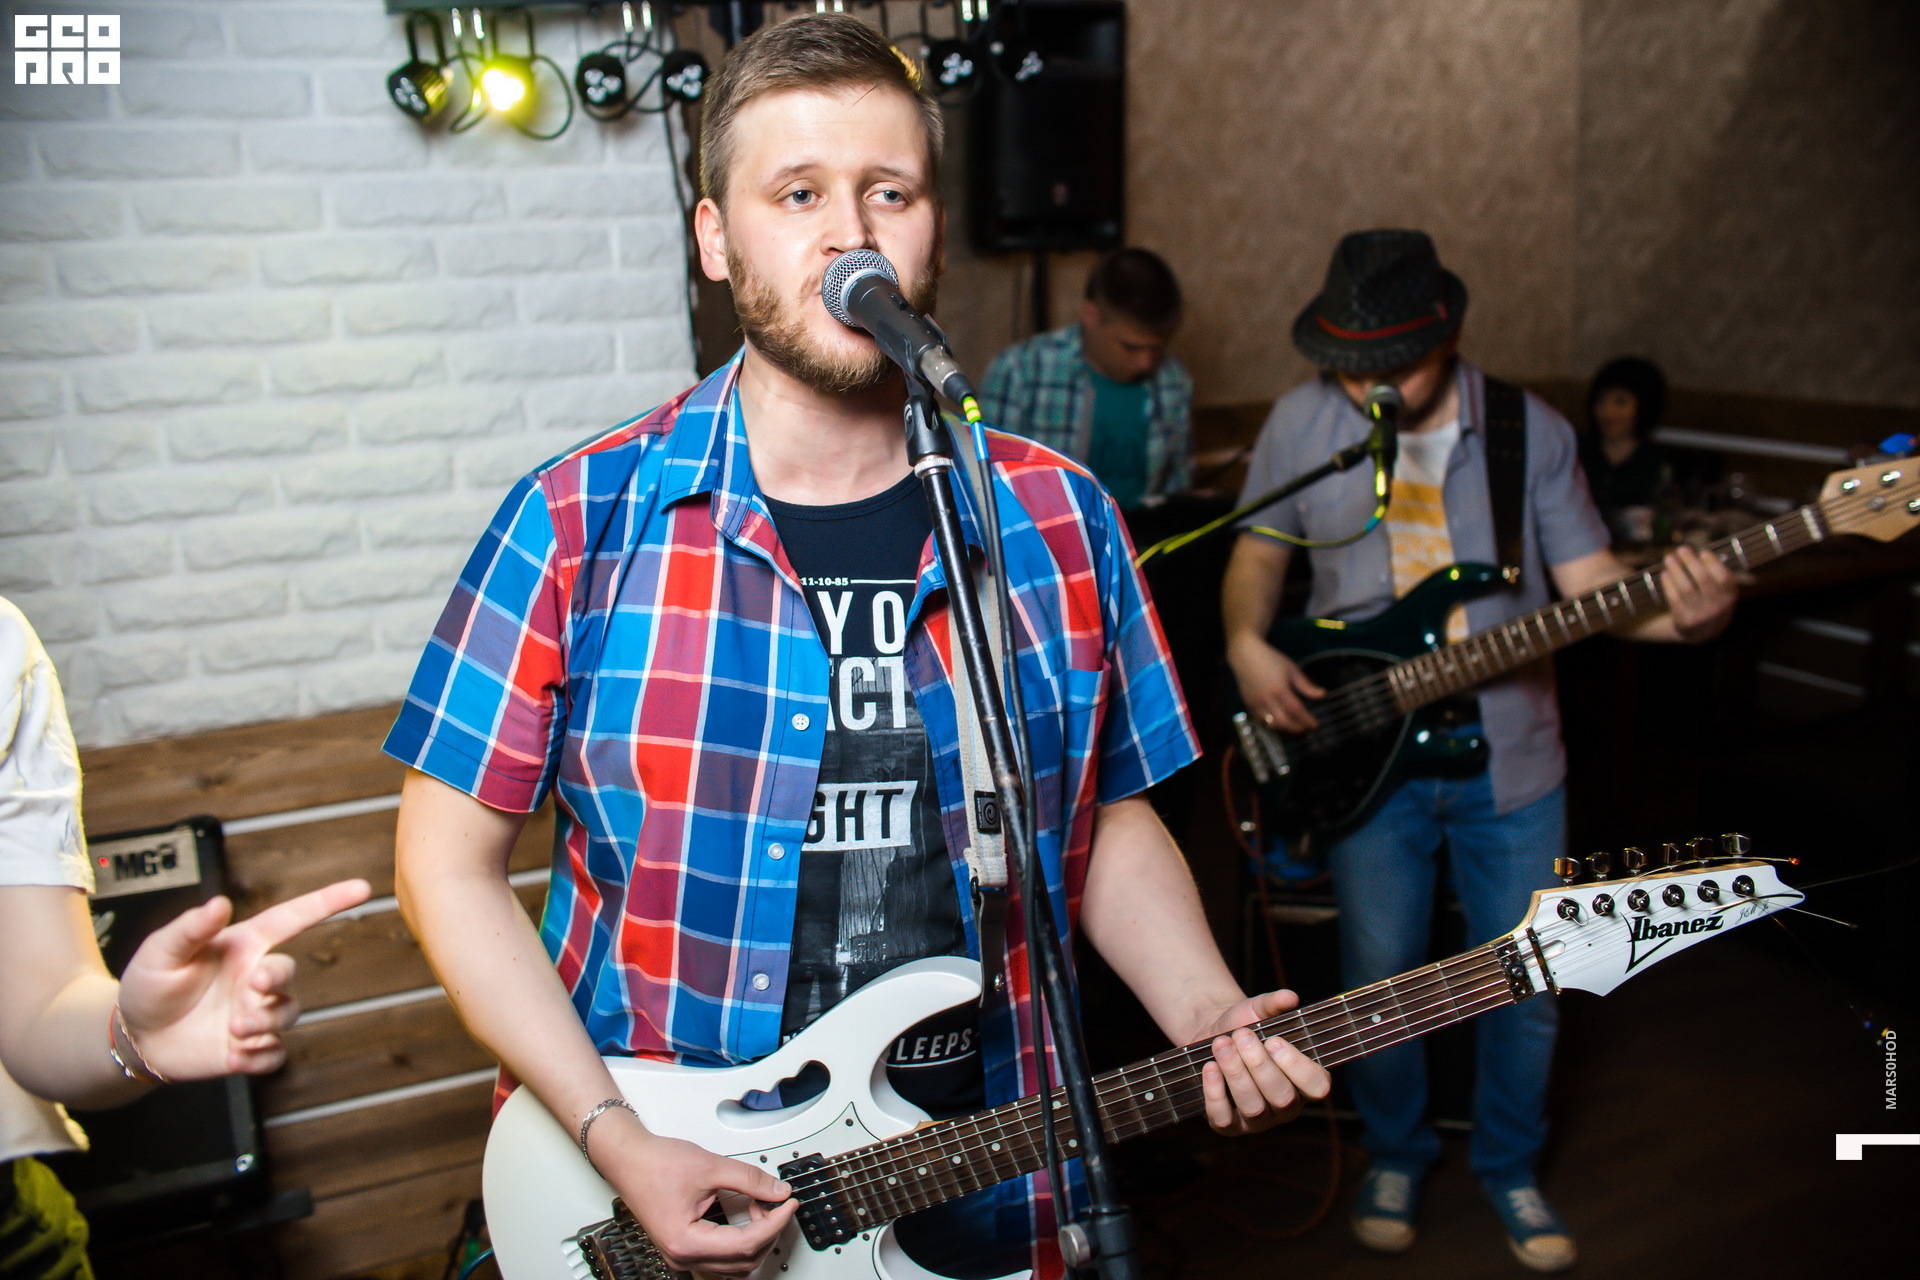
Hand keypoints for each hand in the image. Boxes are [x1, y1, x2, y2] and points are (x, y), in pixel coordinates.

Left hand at [116, 878, 370, 1078]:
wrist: (136, 1038)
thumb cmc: (149, 985)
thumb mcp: (161, 951)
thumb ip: (189, 928)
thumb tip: (219, 903)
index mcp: (243, 947)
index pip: (292, 919)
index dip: (327, 902)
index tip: (362, 888)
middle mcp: (255, 978)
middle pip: (289, 973)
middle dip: (278, 979)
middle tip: (254, 986)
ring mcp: (256, 1013)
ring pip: (287, 1015)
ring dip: (267, 1022)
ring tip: (234, 1029)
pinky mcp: (250, 1049)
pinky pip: (274, 1055)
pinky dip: (258, 1057)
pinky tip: (232, 1055)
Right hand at [591, 1114, 798, 1276]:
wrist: (628, 1157)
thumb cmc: (655, 1163)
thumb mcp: (710, 1166)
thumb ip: (749, 1180)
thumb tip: (777, 1191)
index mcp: (686, 1242)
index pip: (745, 1244)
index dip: (774, 1223)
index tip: (788, 1205)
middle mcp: (682, 1256)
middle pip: (742, 1261)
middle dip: (767, 1232)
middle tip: (777, 1203)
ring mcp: (682, 1255)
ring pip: (733, 1265)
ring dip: (754, 1239)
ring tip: (760, 1206)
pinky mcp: (683, 1247)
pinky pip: (720, 1258)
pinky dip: (739, 1241)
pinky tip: (746, 1216)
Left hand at [1194, 989, 1330, 1135]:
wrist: (1211, 1034)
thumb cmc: (1245, 1025)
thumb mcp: (1258, 1011)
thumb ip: (1274, 1004)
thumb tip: (1288, 997)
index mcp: (1305, 1082)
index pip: (1318, 1087)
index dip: (1298, 1067)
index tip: (1274, 1041)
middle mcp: (1286, 1107)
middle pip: (1282, 1098)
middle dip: (1259, 1065)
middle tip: (1241, 1035)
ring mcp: (1258, 1121)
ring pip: (1253, 1108)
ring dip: (1236, 1074)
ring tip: (1221, 1045)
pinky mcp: (1229, 1126)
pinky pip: (1223, 1120)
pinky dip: (1215, 1093)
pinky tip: (1210, 1067)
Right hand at [1227, 637, 1324, 733]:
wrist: (1245, 654)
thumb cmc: (1271, 659)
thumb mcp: (1292, 669)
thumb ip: (1306, 685)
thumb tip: (1323, 695)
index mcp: (1280, 689)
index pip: (1297, 710)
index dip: (1307, 720)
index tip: (1316, 725)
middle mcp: (1267, 699)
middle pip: (1284, 721)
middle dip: (1297, 728)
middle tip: (1306, 728)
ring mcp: (1256, 703)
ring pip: (1271, 724)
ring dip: (1285, 728)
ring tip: (1294, 726)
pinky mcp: (1248, 704)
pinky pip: (1261, 720)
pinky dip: (1271, 723)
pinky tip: (1279, 721)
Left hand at [1661, 544, 1737, 641]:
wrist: (1702, 631)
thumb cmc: (1711, 600)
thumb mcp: (1721, 590)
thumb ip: (1715, 573)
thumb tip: (1698, 553)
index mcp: (1730, 596)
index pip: (1724, 578)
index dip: (1713, 563)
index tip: (1703, 552)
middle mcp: (1718, 607)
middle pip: (1703, 579)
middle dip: (1690, 562)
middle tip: (1681, 549)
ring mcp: (1702, 615)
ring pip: (1686, 588)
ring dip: (1676, 570)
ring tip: (1669, 558)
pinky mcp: (1685, 620)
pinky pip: (1674, 599)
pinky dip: (1668, 584)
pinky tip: (1664, 574)